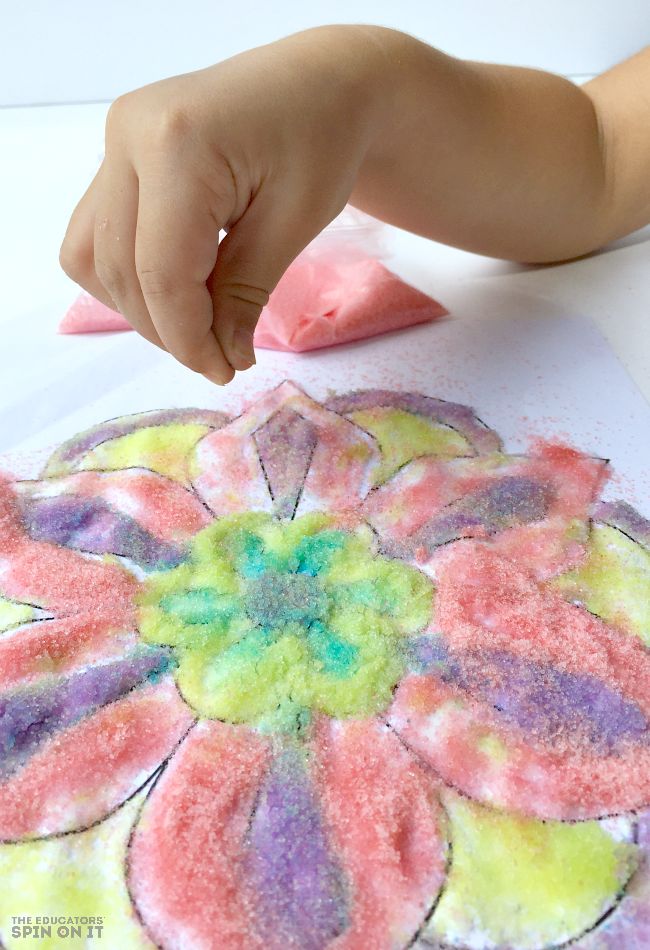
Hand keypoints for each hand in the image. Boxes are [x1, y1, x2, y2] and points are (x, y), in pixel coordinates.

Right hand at [60, 27, 387, 382]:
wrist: (320, 83)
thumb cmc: (323, 141)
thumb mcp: (295, 222)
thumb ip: (244, 292)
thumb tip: (218, 358)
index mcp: (178, 145)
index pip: (161, 272)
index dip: (188, 336)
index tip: (225, 370)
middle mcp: (129, 136)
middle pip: (120, 271)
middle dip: (167, 330)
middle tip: (220, 358)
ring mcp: (116, 141)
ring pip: (92, 257)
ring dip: (138, 307)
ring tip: (198, 324)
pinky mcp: (118, 154)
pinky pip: (97, 234)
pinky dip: (128, 275)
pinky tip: (177, 288)